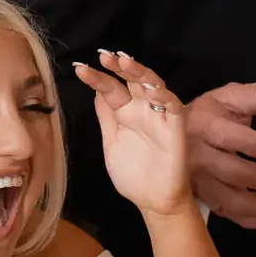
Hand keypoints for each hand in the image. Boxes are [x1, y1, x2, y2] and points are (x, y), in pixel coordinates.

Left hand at [74, 51, 192, 219]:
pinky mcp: (175, 128)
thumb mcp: (111, 143)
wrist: (153, 201)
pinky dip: (163, 95)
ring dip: (140, 72)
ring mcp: (159, 117)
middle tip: (104, 55)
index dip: (97, 78)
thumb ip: (106, 118)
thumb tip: (97, 92)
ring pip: (153, 86)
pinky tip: (150, 88)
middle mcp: (142, 110)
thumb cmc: (133, 174)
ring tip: (123, 61)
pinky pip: (172, 106)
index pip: (111, 89)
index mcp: (125, 113)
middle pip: (132, 80)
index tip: (80, 68)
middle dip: (119, 66)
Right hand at [180, 81, 255, 229]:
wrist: (171, 140)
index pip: (222, 135)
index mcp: (201, 125)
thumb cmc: (207, 117)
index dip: (246, 143)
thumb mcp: (226, 99)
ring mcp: (199, 183)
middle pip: (225, 172)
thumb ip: (253, 96)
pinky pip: (232, 215)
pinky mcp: (206, 200)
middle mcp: (196, 157)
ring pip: (228, 201)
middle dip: (255, 180)